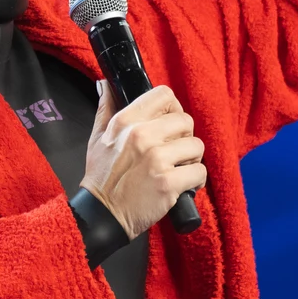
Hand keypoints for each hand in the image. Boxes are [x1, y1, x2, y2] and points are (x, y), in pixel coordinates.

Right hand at [79, 82, 207, 239]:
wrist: (102, 213)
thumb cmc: (101, 176)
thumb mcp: (97, 137)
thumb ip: (106, 108)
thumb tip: (106, 84)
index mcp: (126, 121)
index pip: (164, 95)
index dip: (172, 108)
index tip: (170, 123)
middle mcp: (142, 136)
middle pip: (185, 121)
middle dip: (184, 137)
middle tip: (173, 152)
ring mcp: (157, 160)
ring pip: (197, 146)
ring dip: (192, 159)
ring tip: (178, 169)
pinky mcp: (168, 183)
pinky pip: (200, 172)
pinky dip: (195, 181)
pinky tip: (182, 185)